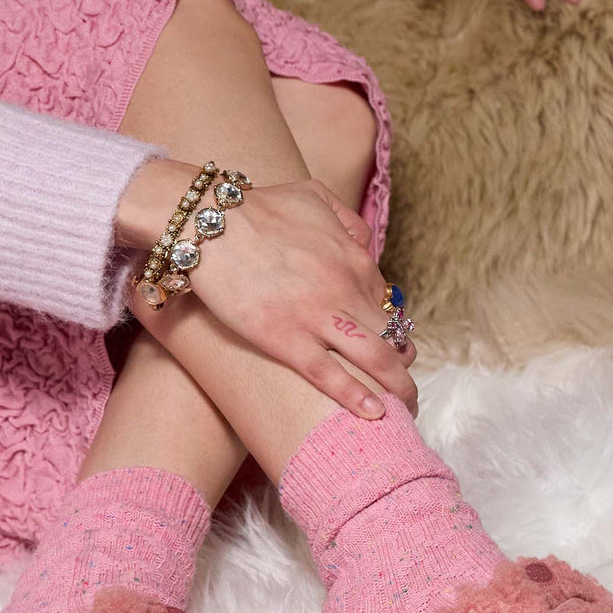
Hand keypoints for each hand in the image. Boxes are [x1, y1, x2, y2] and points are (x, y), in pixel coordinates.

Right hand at [119, 161, 416, 419]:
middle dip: (405, 365)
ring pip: (376, 358)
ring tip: (407, 408)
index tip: (391, 347)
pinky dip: (357, 397)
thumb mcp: (313, 197)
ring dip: (398, 387)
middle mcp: (345, 288)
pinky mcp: (287, 339)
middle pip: (393, 335)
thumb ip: (346, 219)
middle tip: (407, 388)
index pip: (387, 302)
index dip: (392, 328)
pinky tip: (375, 414)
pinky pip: (330, 374)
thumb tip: (366, 244)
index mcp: (353, 258)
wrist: (205, 221)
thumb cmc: (255, 208)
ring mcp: (318, 316)